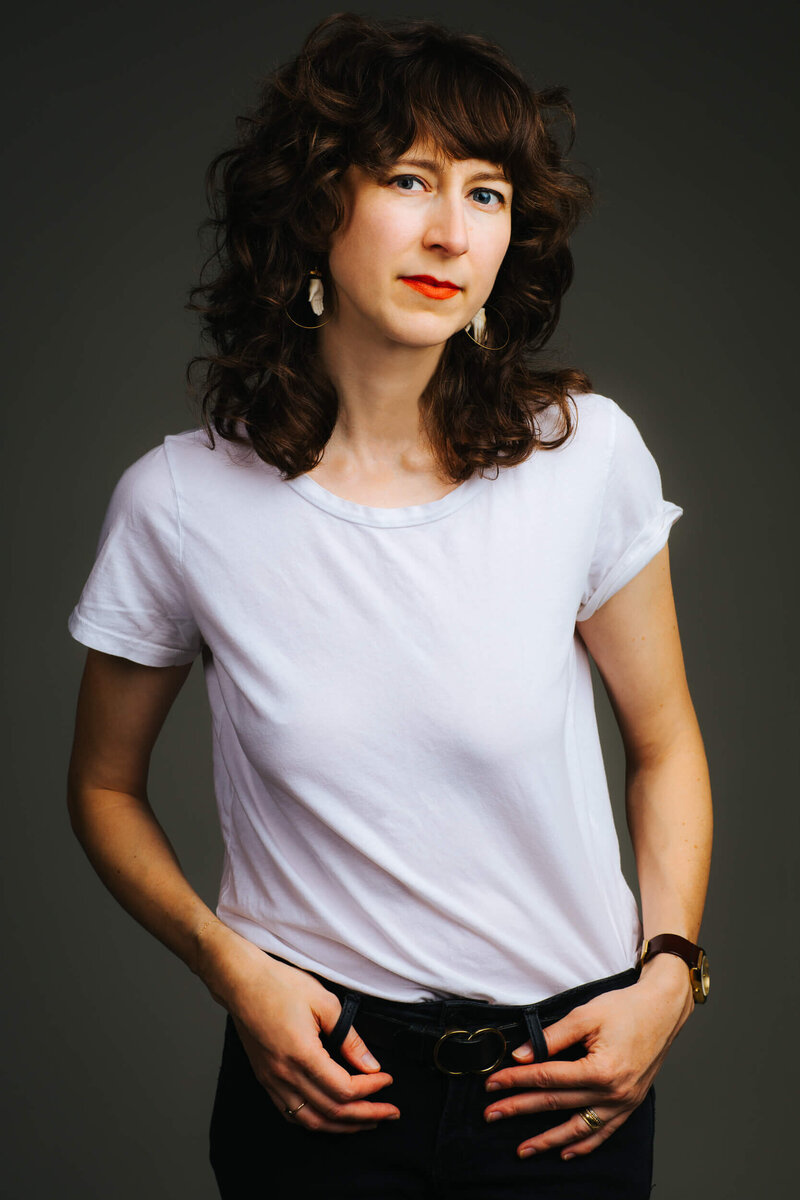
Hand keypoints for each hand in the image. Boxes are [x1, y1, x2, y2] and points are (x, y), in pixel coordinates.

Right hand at [197, 925, 400, 1132]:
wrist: (241, 982)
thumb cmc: (279, 985)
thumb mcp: (324, 1002)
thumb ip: (350, 1037)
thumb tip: (370, 1064)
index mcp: (301, 1054)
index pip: (344, 1089)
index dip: (371, 1089)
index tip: (387, 1080)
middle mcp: (285, 1074)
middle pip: (332, 1112)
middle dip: (366, 1116)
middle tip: (389, 1113)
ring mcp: (272, 1080)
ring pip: (311, 1121)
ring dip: (343, 1126)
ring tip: (366, 1122)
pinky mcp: (265, 1079)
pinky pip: (292, 1114)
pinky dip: (316, 1121)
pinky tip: (330, 1117)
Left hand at [482, 956, 693, 1160]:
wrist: (663, 1010)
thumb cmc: (626, 1008)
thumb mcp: (585, 1015)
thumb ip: (552, 1038)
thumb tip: (522, 1056)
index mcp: (601, 1070)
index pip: (547, 1079)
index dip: (515, 1081)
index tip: (492, 1084)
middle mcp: (613, 1093)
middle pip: (556, 1104)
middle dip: (519, 1109)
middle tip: (491, 1114)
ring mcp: (623, 1103)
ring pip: (578, 1128)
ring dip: (548, 1140)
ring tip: (523, 1149)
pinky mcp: (630, 1104)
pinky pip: (603, 1132)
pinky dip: (584, 1144)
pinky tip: (565, 1152)